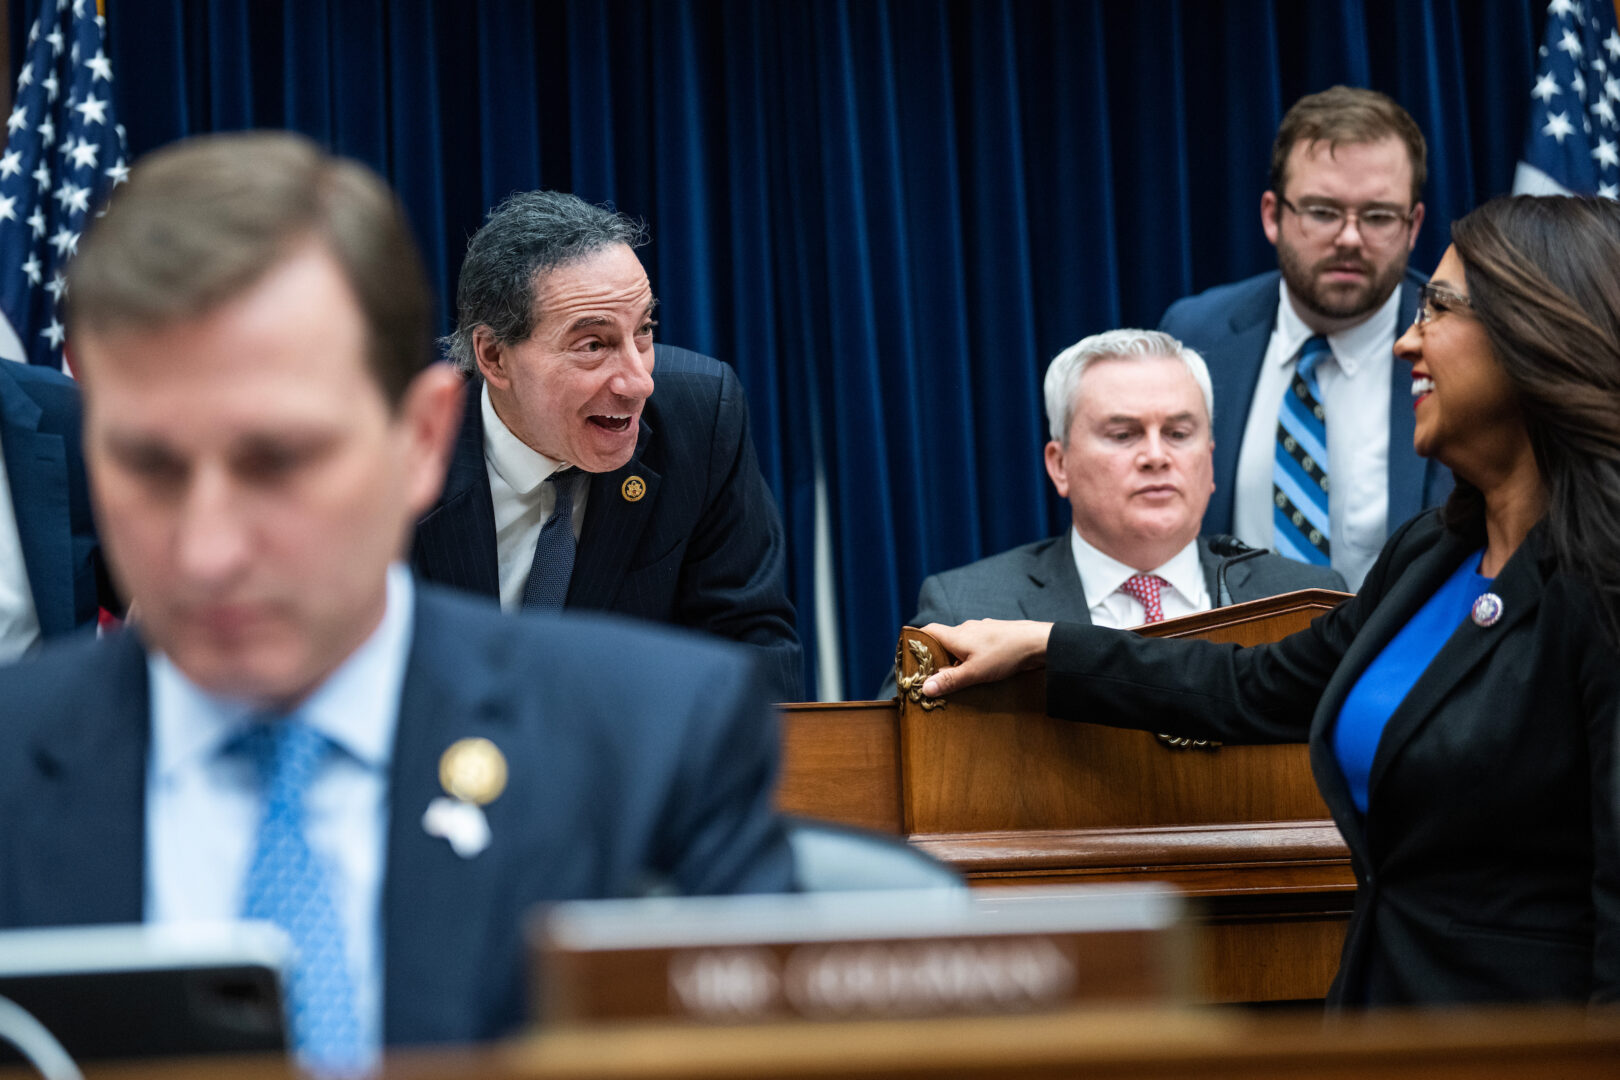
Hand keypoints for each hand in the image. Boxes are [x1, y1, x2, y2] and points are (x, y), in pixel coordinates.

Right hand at [918, 619, 1052, 697]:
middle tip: (935, 676)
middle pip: (943, 640)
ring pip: (962, 643)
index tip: (910, 656)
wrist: (1039, 643)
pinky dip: (973, 656)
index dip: (916, 641)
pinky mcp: (997, 636)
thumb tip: (924, 688)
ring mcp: (983, 631)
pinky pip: (977, 645)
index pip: (927, 631)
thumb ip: (949, 680)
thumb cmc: (1005, 654)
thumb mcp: (974, 672)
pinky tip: (982, 669)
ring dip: (957, 658)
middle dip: (937, 657)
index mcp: (956, 635)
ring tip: (959, 677)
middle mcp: (967, 629)